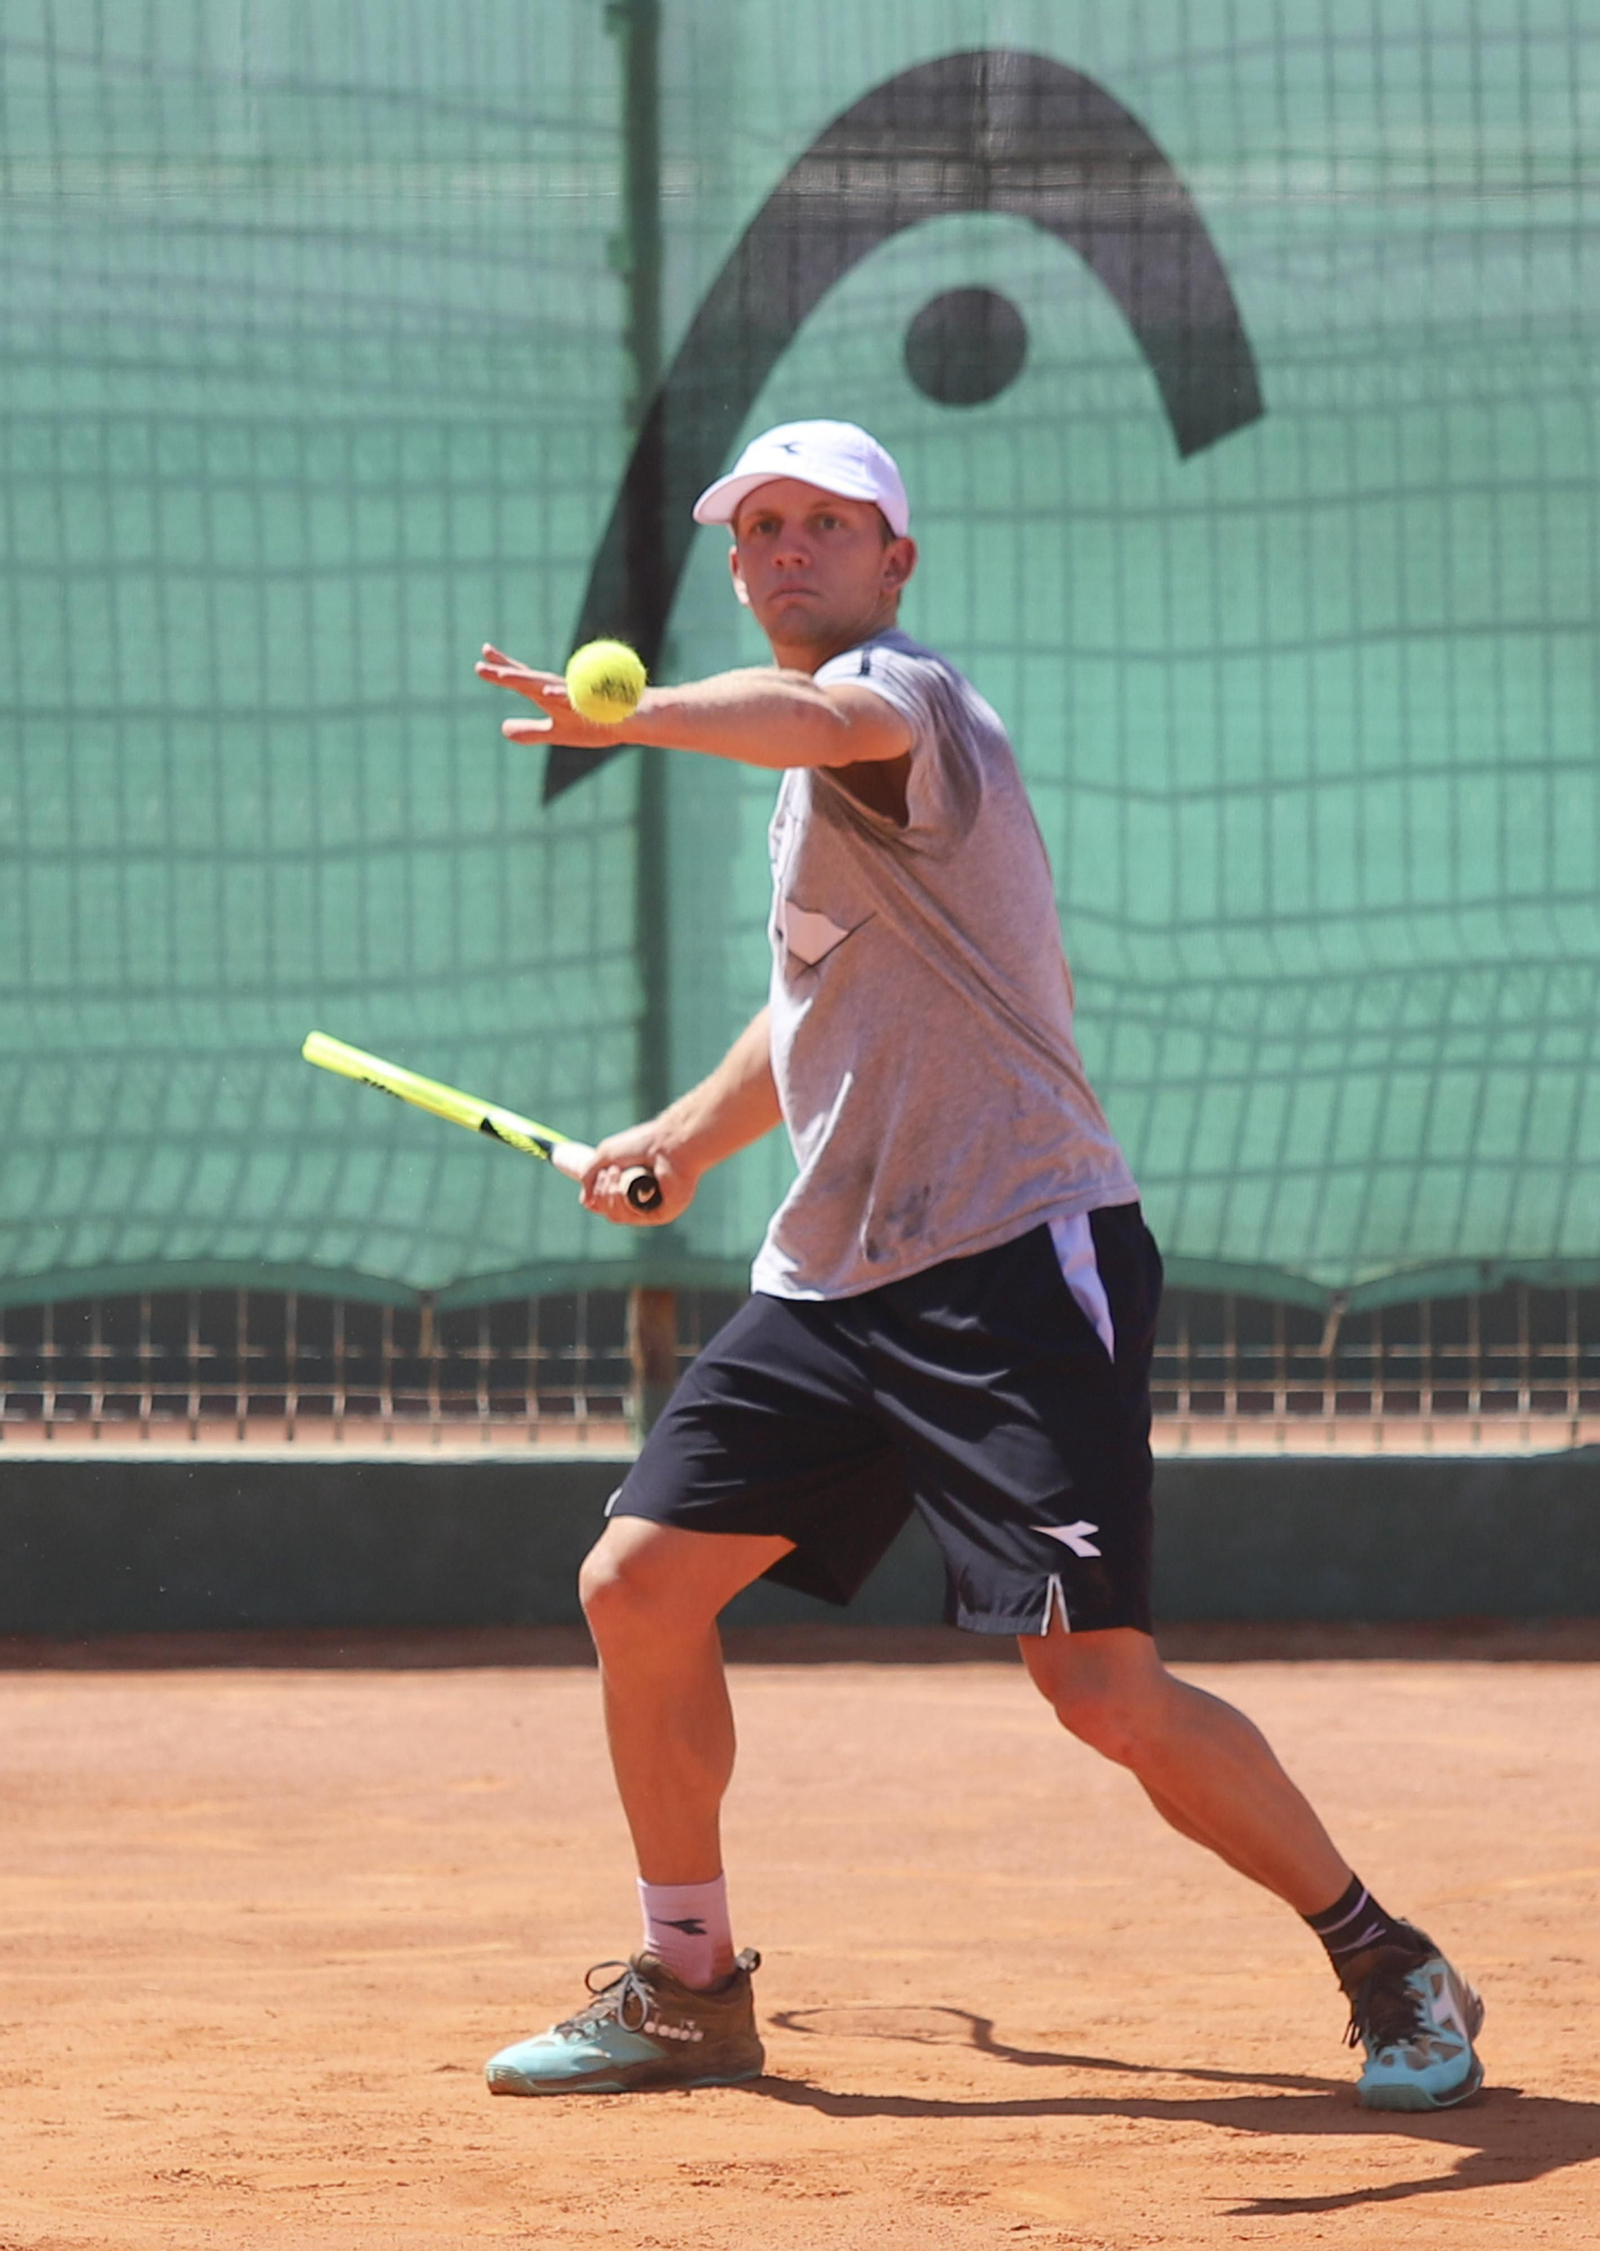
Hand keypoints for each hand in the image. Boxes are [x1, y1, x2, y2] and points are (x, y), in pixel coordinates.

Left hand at [475, 644, 637, 748]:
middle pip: (531, 681)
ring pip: (554, 688)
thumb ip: (531, 731)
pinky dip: (569, 697)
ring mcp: (583, 698)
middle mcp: (564, 691)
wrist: (635, 719)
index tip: (481, 656)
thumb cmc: (596, 721)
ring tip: (511, 679)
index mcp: (552, 696)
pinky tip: (554, 695)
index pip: (523, 679)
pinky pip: (584, 701)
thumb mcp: (558, 732)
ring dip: (534, 683)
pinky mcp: (603, 707)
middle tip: (481, 668)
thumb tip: (503, 730)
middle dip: (508, 675)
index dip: (502, 669)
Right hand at [579, 1121, 698, 1227]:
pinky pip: (632, 1217)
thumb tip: (585, 1202)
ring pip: (617, 1215)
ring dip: (610, 1194)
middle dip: (602, 1192)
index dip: (596, 1195)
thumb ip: (589, 1175)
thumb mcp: (606, 1154)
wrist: (669, 1143)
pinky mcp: (661, 1214)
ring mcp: (652, 1209)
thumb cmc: (642, 1143)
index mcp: (631, 1188)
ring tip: (616, 1172)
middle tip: (611, 1171)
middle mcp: (642, 1201)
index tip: (598, 1178)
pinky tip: (624, 1185)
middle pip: (608, 1211)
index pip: (606, 1203)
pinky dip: (622, 1201)